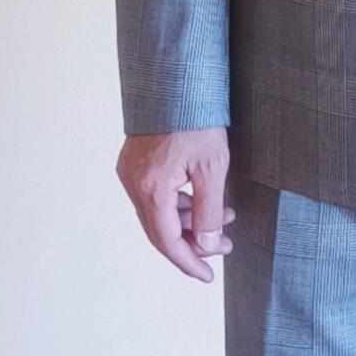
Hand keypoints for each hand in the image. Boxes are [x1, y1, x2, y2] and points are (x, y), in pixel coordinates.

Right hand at [117, 129, 234, 281]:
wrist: (175, 80)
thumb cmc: (195, 118)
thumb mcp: (212, 168)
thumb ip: (209, 211)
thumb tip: (207, 246)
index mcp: (151, 189)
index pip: (168, 241)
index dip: (189, 262)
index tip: (207, 276)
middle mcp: (133, 184)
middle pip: (161, 230)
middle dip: (193, 243)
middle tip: (223, 247)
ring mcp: (131, 173)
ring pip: (159, 213)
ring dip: (190, 221)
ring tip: (224, 218)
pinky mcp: (135, 162)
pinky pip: (155, 196)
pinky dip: (179, 204)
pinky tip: (203, 199)